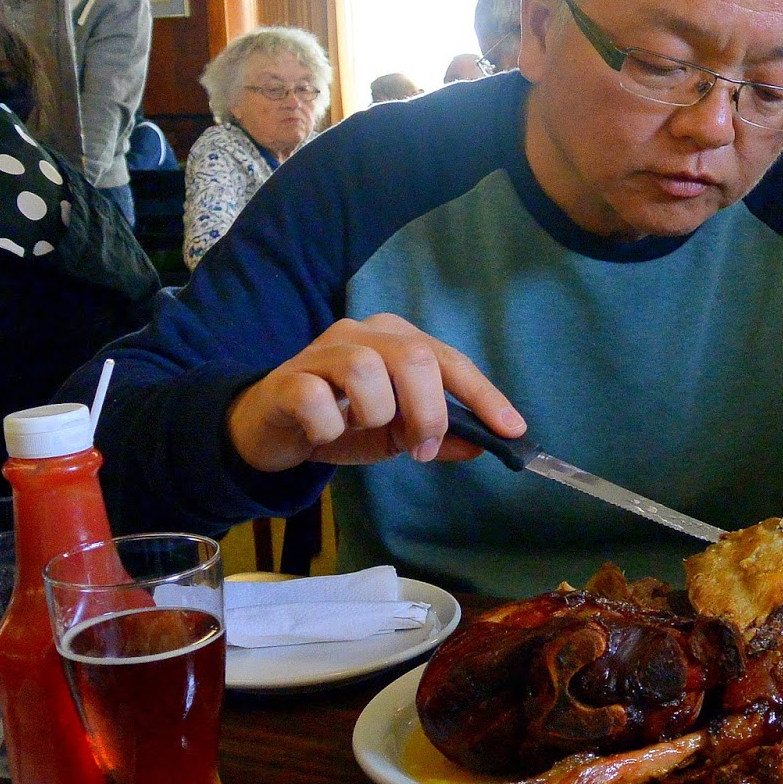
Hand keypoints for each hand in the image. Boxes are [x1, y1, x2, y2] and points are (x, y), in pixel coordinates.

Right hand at [226, 313, 525, 472]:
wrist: (271, 427)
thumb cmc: (340, 421)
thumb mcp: (396, 433)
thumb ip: (438, 435)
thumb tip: (481, 444)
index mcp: (396, 339)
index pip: (450, 361)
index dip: (483, 395)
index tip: (511, 430)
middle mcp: (362, 334)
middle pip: (415, 358)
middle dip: (429, 412)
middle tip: (420, 448)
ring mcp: (321, 352)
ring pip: (366, 371)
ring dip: (376, 415)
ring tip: (362, 429)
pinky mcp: (287, 379)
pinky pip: (316, 400)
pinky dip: (329, 427)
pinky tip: (324, 433)